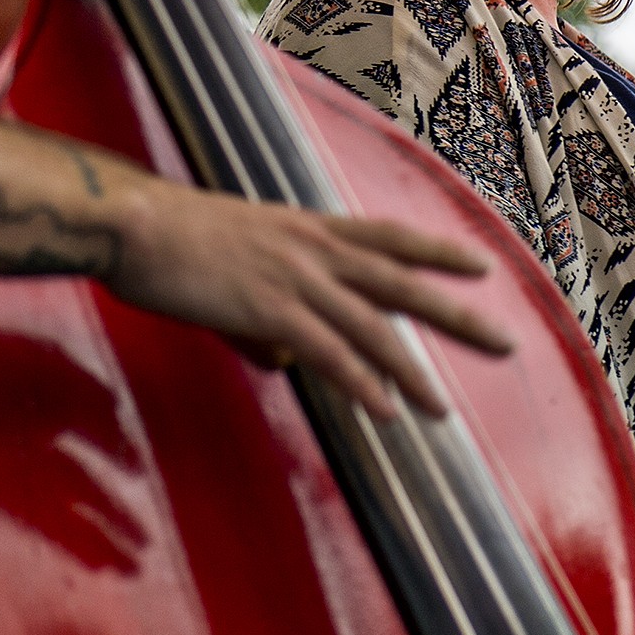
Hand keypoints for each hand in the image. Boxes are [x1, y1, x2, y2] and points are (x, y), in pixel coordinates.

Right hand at [107, 188, 513, 420]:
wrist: (131, 223)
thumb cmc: (167, 239)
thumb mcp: (230, 263)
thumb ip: (263, 312)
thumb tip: (281, 359)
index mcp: (303, 228)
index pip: (385, 238)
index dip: (435, 252)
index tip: (480, 265)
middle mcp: (311, 249)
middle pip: (400, 283)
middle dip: (456, 315)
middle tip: (504, 343)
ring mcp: (294, 277)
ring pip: (372, 327)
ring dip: (411, 372)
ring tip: (443, 411)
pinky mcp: (268, 308)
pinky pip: (328, 350)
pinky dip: (360, 381)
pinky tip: (385, 408)